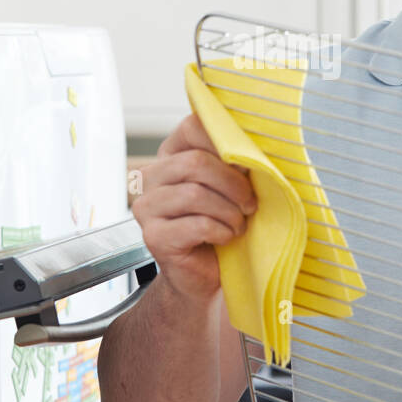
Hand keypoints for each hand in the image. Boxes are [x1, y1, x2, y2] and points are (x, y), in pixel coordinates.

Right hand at [131, 114, 257, 301]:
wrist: (206, 275)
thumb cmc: (221, 225)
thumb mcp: (231, 187)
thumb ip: (235, 163)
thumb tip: (254, 149)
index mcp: (171, 155)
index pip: (192, 127)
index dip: (224, 142)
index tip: (248, 163)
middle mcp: (151, 177)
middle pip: (195, 163)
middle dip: (233, 184)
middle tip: (250, 204)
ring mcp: (147, 207)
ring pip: (195, 194)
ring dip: (229, 212)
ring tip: (237, 225)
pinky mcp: (153, 236)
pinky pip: (196, 225)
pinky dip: (221, 231)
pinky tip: (225, 238)